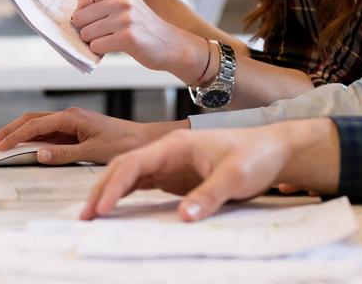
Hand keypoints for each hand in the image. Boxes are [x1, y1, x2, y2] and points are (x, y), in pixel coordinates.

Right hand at [0, 107, 183, 164]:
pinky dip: (33, 137)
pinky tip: (24, 145)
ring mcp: (72, 122)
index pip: (35, 125)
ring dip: (19, 133)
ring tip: (1, 143)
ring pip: (39, 124)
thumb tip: (39, 154)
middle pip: (32, 120)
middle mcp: (70, 116)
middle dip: (10, 130)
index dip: (14, 136)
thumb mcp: (93, 152)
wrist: (143, 140)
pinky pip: (49, 132)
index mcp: (72, 118)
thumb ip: (64, 154)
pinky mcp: (76, 129)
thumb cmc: (123, 144)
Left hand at [20, 0, 207, 80]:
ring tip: (116, 37)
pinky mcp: (126, 36)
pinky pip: (96, 47)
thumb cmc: (140, 26)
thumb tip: (73, 12)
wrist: (170, 43)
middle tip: (108, 30)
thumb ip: (97, 2)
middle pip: (78, 18)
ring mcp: (123, 16)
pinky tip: (120, 46)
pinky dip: (103, 51)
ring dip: (96, 41)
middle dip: (87, 29)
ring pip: (85, 34)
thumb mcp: (121, 5)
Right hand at [80, 120, 338, 221]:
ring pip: (131, 176)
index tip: (100, 208)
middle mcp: (169, 151)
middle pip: (124, 167)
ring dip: (111, 194)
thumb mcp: (236, 176)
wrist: (275, 149)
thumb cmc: (257, 155)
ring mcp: (172, 163)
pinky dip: (127, 197)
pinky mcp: (178, 176)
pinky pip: (145, 185)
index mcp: (177, 144)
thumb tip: (184, 216)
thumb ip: (210, 195)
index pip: (133, 162)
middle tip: (86, 217)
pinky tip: (117, 213)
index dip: (113, 186)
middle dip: (102, 190)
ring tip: (93, 217)